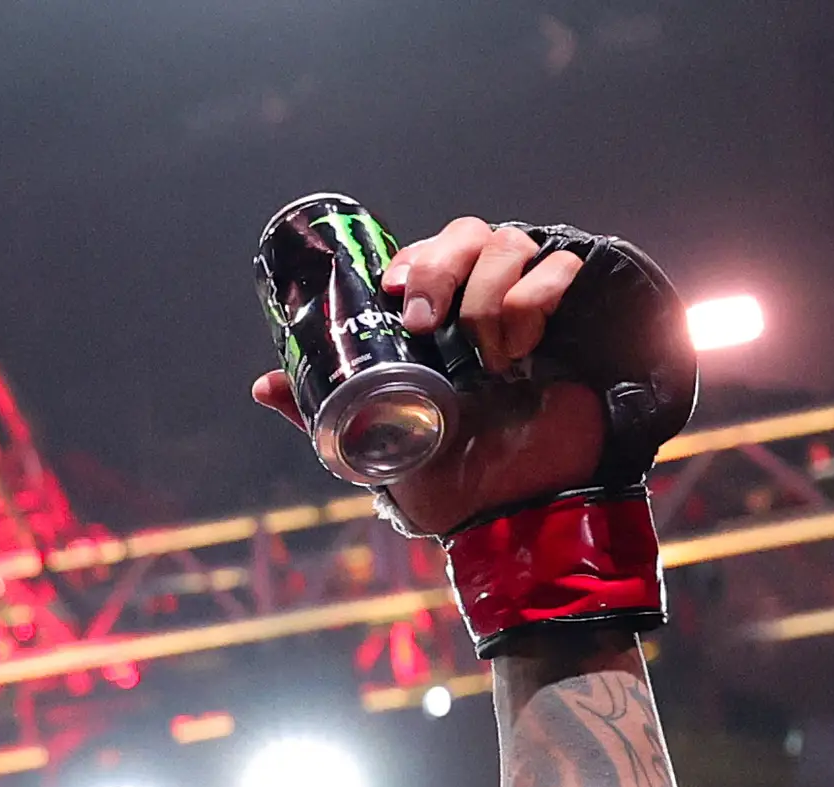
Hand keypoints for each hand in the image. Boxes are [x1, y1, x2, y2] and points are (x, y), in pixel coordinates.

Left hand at [251, 216, 608, 536]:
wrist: (515, 507)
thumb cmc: (448, 479)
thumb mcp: (374, 443)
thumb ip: (323, 410)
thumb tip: (263, 385)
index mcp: (432, 324)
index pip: (423, 254)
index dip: (413, 259)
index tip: (393, 290)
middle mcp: (477, 303)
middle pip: (466, 232)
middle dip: (442, 266)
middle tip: (428, 322)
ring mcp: (525, 304)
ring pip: (510, 243)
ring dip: (491, 298)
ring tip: (487, 362)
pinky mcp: (571, 314)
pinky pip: (560, 267)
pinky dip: (535, 300)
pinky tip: (522, 351)